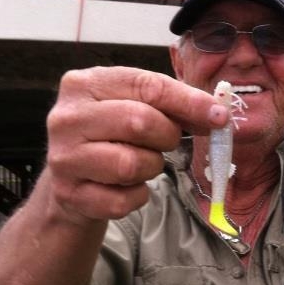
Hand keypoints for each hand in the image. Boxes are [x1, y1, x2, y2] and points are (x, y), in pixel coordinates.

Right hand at [45, 66, 227, 221]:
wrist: (71, 182)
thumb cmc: (112, 137)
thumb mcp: (136, 108)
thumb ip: (173, 106)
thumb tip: (217, 115)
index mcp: (85, 84)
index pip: (147, 86)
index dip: (189, 102)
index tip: (219, 117)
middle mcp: (67, 117)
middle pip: (139, 121)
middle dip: (166, 136)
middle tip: (166, 142)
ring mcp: (64, 157)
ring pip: (131, 164)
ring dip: (151, 167)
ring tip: (141, 163)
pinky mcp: (70, 194)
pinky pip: (123, 200)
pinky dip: (137, 196)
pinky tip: (126, 187)